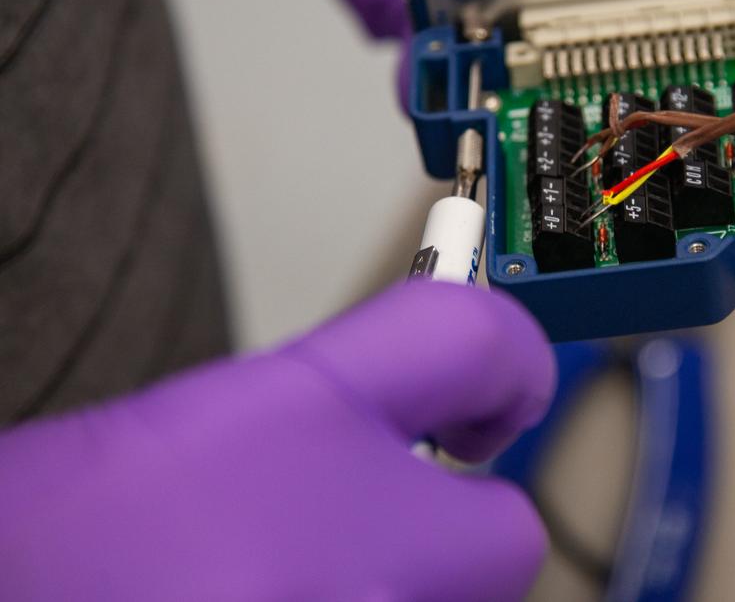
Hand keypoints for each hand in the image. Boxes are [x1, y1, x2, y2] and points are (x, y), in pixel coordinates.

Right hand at [0, 283, 555, 600]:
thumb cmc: (37, 557)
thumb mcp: (179, 440)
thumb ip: (316, 423)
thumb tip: (410, 438)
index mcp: (284, 424)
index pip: (472, 341)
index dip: (506, 362)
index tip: (497, 396)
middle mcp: (341, 551)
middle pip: (503, 537)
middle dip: (451, 540)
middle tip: (365, 541)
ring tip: (276, 596)